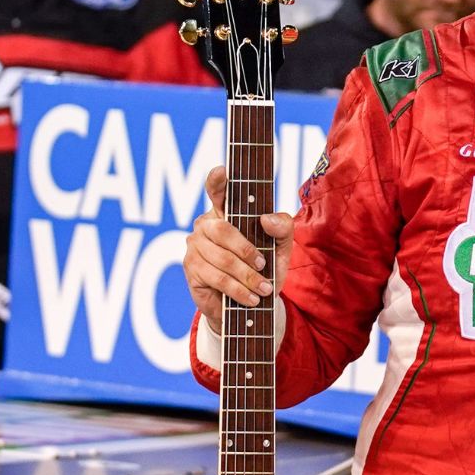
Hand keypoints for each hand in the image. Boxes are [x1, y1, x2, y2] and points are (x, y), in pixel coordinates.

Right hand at [184, 165, 294, 333]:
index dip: (218, 181)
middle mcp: (206, 224)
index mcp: (226, 212)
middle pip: (223, 230)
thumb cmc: (265, 268)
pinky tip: (251, 297)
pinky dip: (238, 289)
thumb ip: (283, 228)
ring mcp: (195, 245)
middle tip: (263, 266)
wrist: (251, 303)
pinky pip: (217, 277)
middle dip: (247, 250)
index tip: (222, 171)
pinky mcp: (191, 268)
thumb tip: (265, 219)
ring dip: (246, 276)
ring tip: (263, 288)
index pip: (218, 191)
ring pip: (221, 258)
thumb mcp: (281, 248)